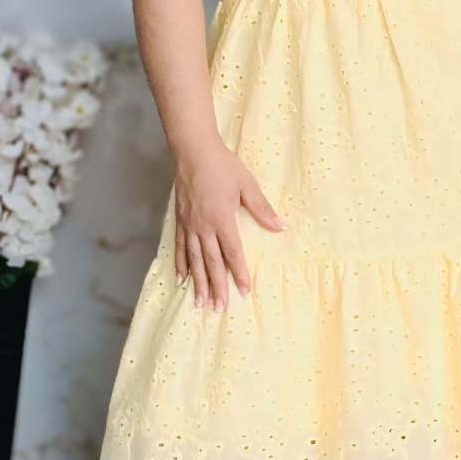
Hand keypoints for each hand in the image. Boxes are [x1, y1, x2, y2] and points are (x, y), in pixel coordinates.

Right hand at [173, 137, 286, 308]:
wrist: (193, 151)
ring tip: (200, 302)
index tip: (243, 292)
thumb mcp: (247, 185)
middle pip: (211, 262)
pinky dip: (180, 264)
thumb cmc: (223, 166)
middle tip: (220, 308)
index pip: (232, 252)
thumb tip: (281, 227)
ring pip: (193, 259)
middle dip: (217, 286)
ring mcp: (189, 224)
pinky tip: (182, 279)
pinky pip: (179, 247)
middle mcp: (203, 226)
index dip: (238, 273)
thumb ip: (262, 209)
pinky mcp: (180, 220)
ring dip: (198, 282)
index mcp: (222, 218)